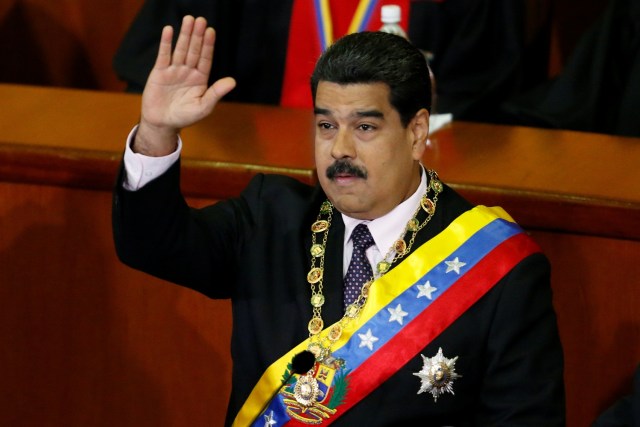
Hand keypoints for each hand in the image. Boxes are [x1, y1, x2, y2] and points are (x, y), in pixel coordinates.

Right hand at [134, 15, 235, 155]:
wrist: (162, 123)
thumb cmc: (185, 116)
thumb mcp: (203, 107)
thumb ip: (216, 93)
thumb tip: (232, 81)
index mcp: (200, 79)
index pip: (205, 59)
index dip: (208, 45)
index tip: (211, 31)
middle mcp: (188, 72)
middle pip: (194, 50)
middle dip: (197, 36)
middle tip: (200, 20)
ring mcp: (174, 70)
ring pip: (180, 50)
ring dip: (184, 35)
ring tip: (189, 20)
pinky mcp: (159, 72)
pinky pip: (164, 55)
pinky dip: (166, 43)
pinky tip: (169, 30)